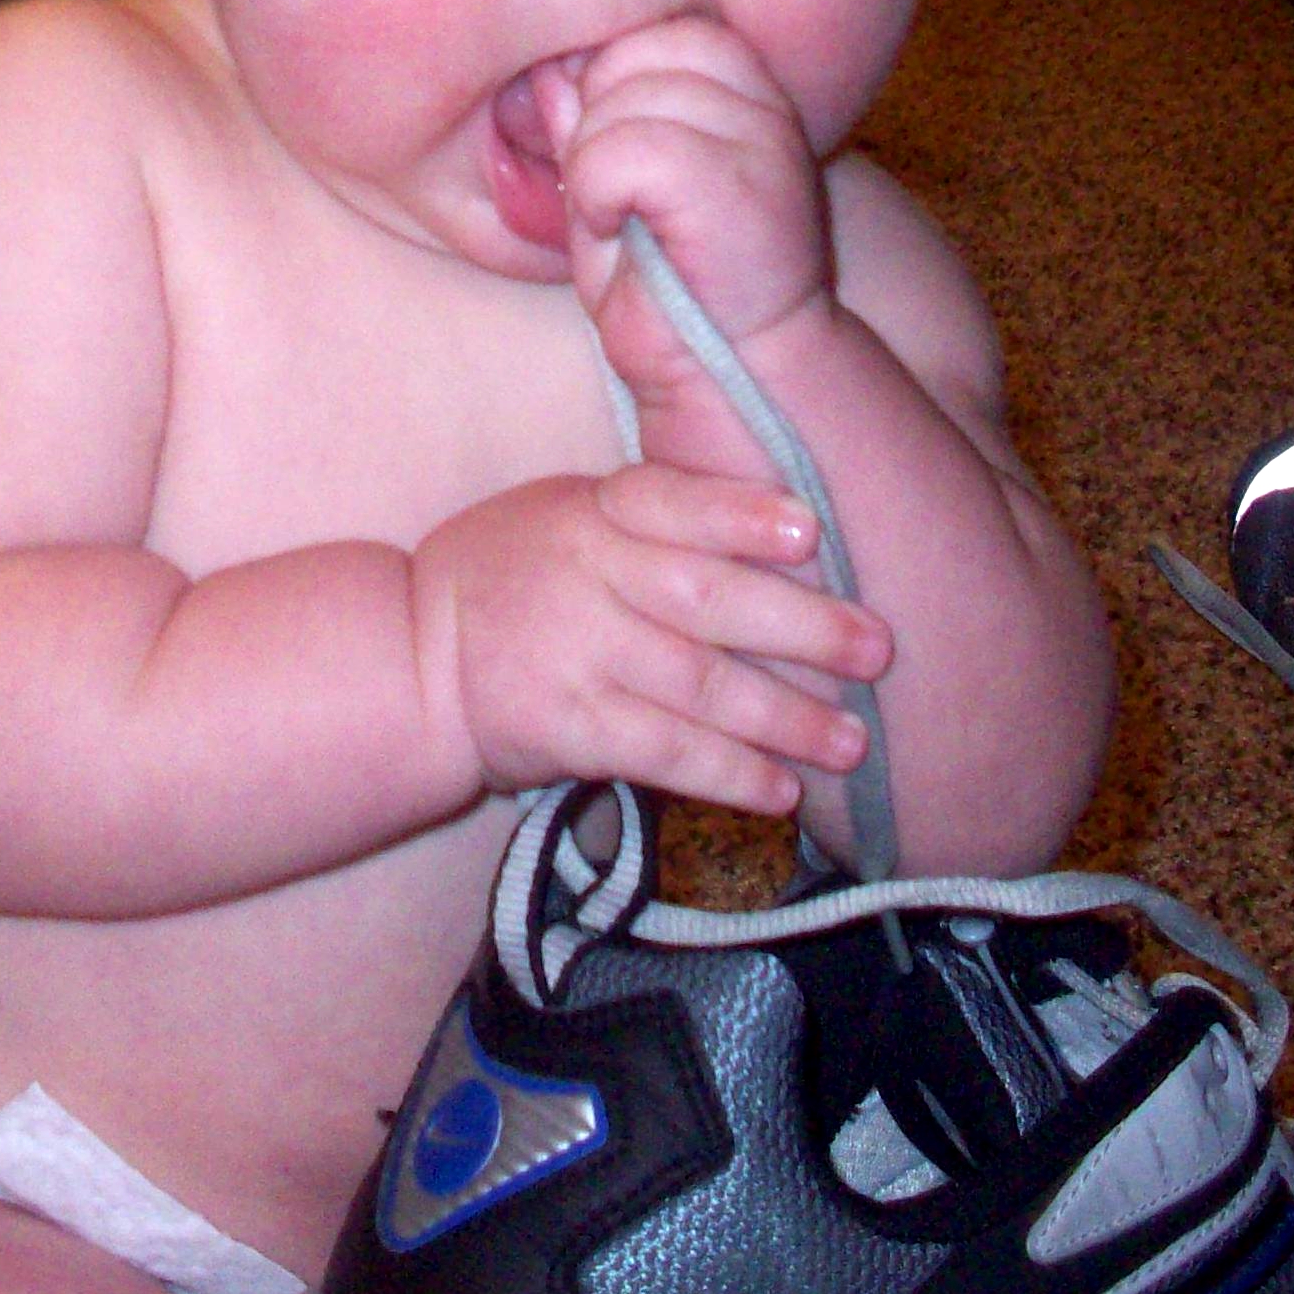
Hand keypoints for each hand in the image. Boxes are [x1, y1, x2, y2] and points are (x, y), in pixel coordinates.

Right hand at [409, 466, 889, 817]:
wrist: (415, 660)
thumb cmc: (516, 575)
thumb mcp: (568, 512)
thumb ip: (656, 515)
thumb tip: (788, 527)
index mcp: (593, 510)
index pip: (673, 501)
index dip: (742, 517)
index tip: (812, 532)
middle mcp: (586, 576)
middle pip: (706, 599)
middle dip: (801, 626)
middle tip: (878, 650)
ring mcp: (576, 655)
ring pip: (697, 686)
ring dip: (784, 718)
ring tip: (852, 741)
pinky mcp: (567, 728)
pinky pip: (662, 753)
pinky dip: (728, 773)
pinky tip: (782, 792)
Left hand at [542, 18, 830, 411]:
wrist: (738, 384)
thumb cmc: (672, 294)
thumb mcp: (614, 194)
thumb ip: (587, 125)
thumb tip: (549, 68)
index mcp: (747, 90)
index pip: (651, 33)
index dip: (610, 95)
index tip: (626, 176)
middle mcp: (766, 101)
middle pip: (629, 52)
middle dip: (598, 126)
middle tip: (622, 204)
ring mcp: (759, 138)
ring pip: (618, 101)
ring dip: (594, 170)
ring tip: (627, 225)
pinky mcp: (735, 184)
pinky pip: (618, 150)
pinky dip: (596, 197)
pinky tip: (622, 237)